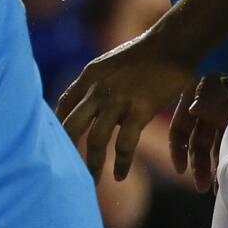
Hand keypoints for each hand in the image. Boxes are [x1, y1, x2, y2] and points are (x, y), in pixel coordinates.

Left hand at [57, 36, 194, 181]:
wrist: (170, 45)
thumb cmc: (145, 54)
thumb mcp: (110, 63)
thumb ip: (98, 83)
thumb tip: (94, 104)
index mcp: (88, 76)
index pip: (63, 103)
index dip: (58, 123)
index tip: (56, 140)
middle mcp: (96, 90)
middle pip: (71, 125)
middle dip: (65, 149)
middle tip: (64, 168)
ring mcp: (116, 101)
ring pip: (95, 139)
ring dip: (91, 164)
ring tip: (90, 182)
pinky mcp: (139, 110)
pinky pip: (125, 143)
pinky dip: (120, 162)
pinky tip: (119, 175)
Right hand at [168, 75, 227, 192]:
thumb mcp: (216, 86)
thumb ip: (205, 98)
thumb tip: (194, 111)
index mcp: (190, 103)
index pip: (178, 130)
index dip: (177, 150)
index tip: (180, 169)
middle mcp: (202, 113)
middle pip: (195, 144)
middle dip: (196, 166)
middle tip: (200, 187)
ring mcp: (218, 120)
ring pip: (210, 149)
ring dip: (210, 169)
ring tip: (214, 190)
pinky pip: (226, 148)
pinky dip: (225, 163)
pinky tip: (226, 179)